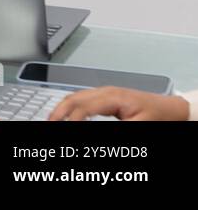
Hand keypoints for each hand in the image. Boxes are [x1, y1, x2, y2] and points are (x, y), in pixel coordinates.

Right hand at [49, 86, 189, 121]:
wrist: (170, 108)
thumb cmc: (158, 115)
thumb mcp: (139, 125)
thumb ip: (116, 128)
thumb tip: (89, 125)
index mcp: (112, 96)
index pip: (83, 106)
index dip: (71, 119)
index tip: (63, 127)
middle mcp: (105, 91)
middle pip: (73, 97)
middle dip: (58, 111)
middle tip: (48, 122)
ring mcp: (104, 92)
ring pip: (74, 96)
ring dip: (61, 107)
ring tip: (52, 119)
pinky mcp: (105, 97)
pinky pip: (81, 98)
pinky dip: (70, 105)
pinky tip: (66, 114)